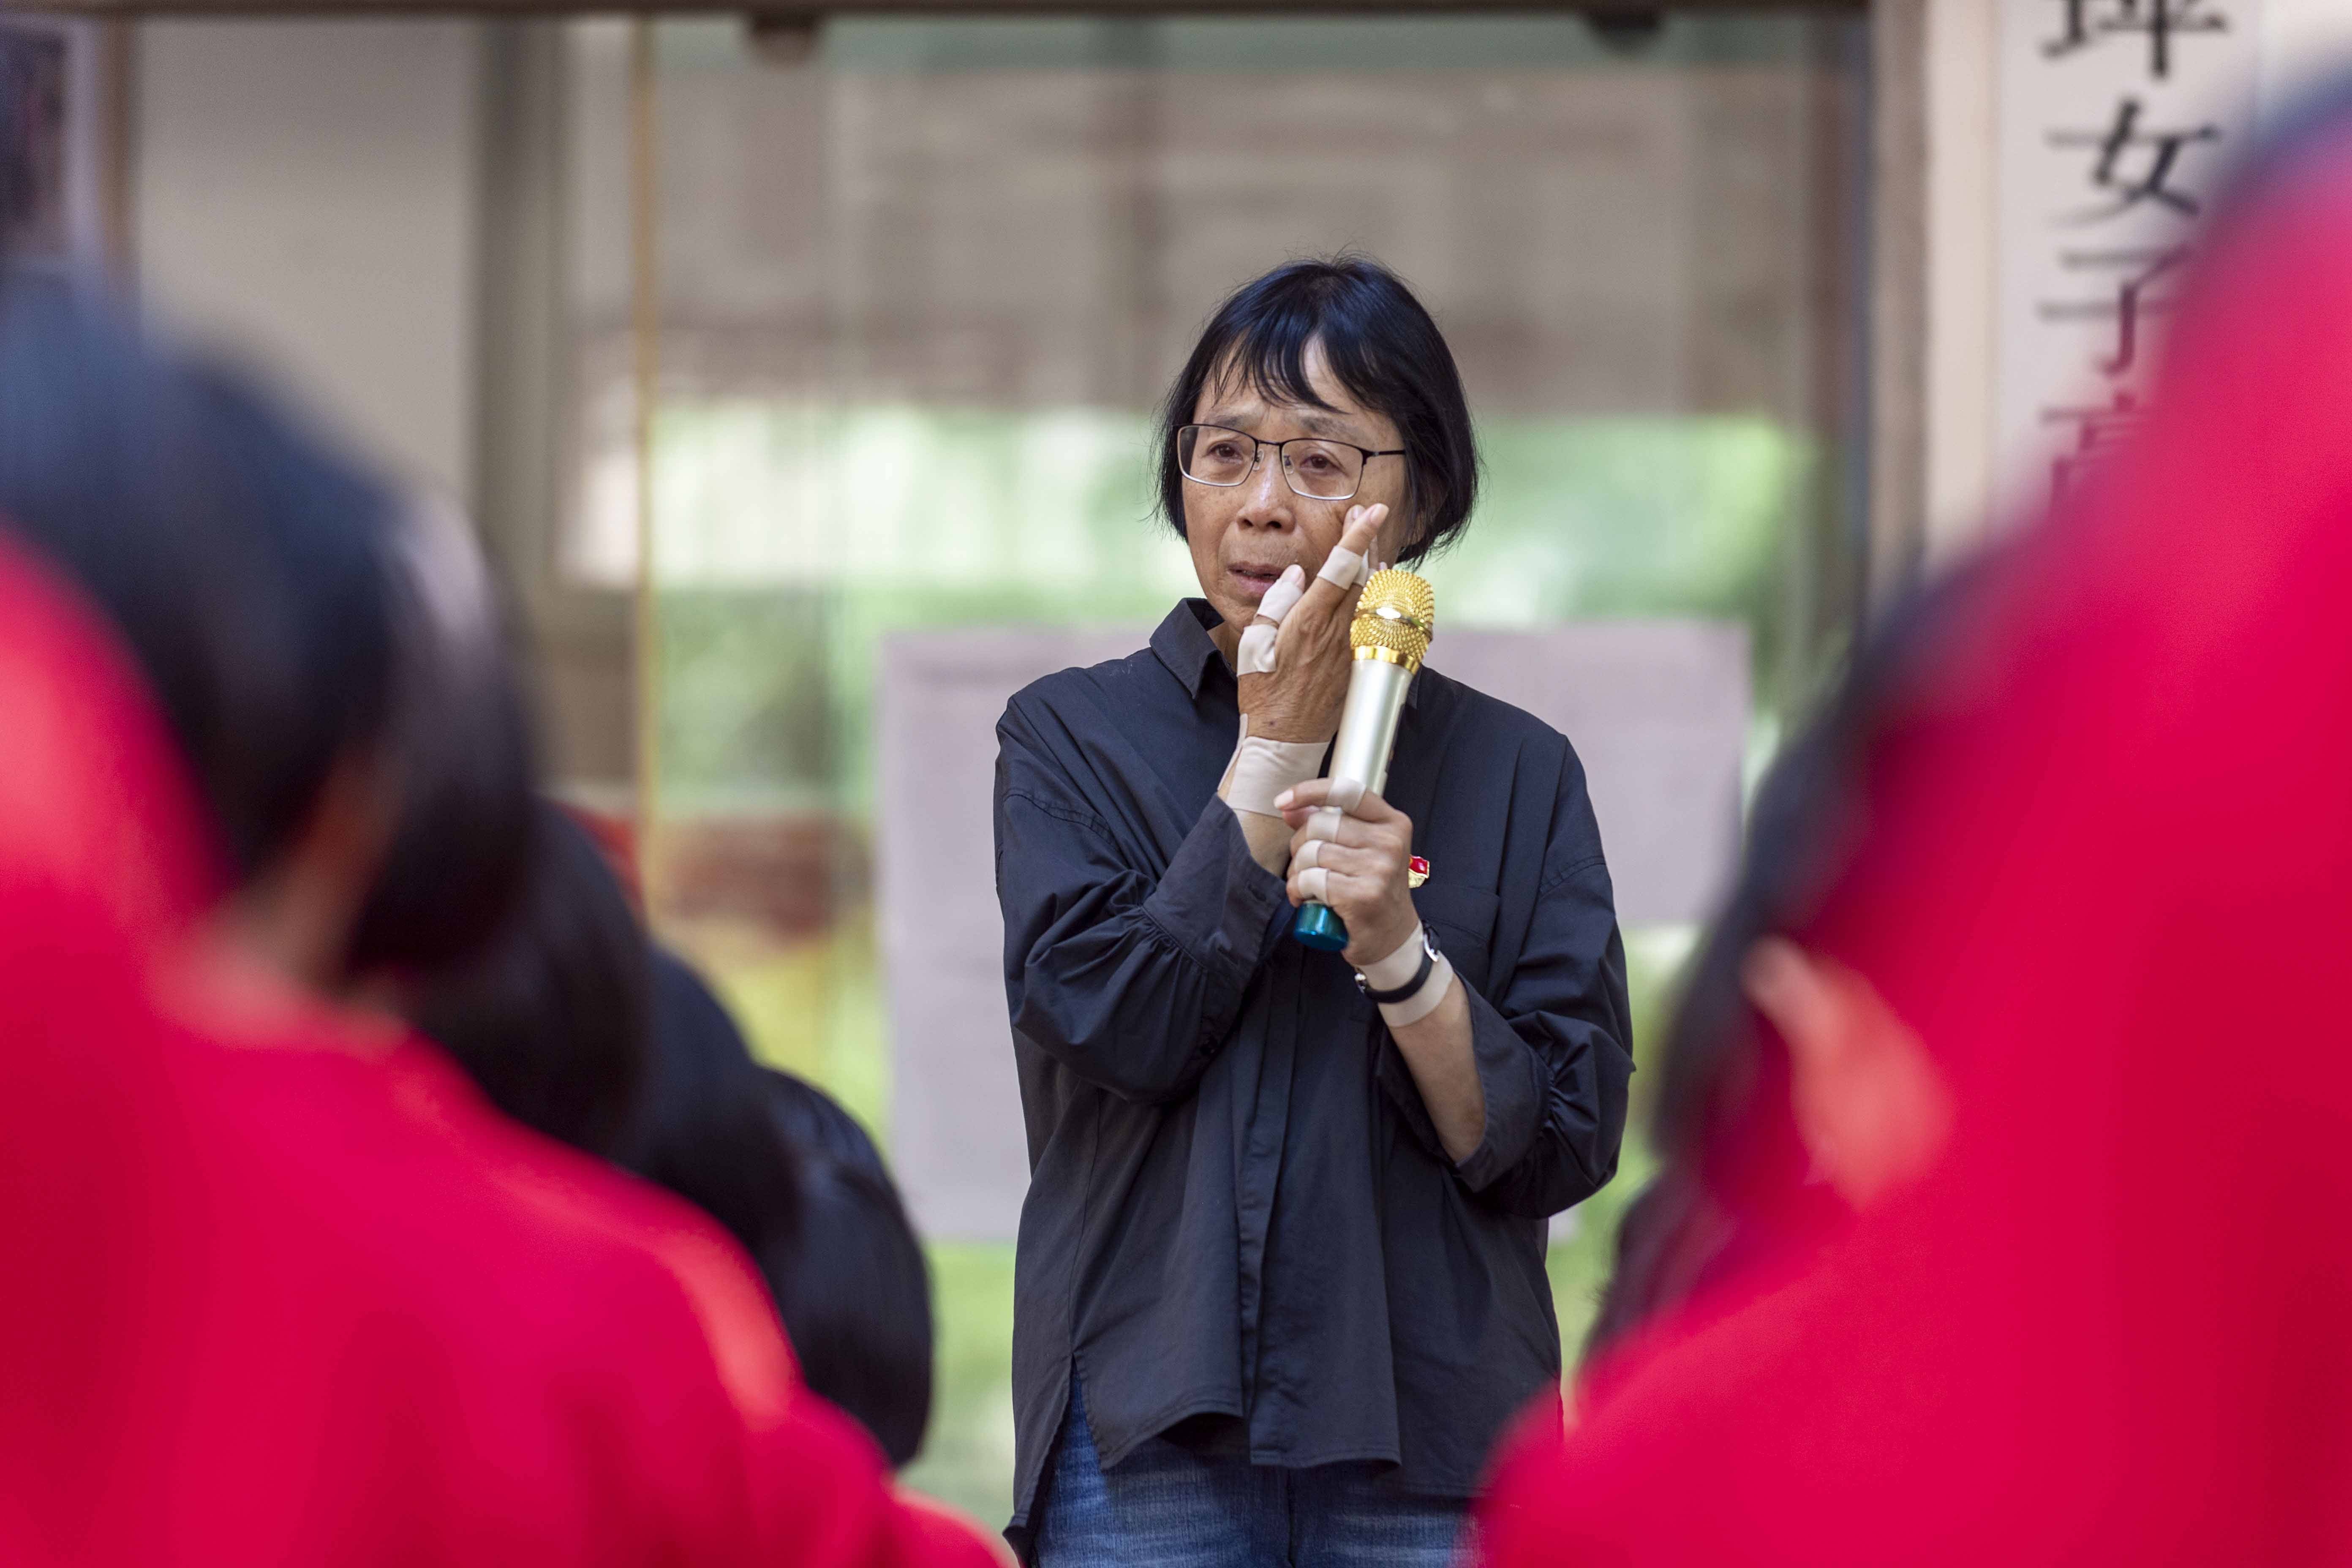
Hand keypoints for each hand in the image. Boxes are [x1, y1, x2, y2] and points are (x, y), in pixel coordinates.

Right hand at [1237, 506, 1383, 743]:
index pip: (1339, 567)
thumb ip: (1275, 604)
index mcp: (1307, 620)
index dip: (1357, 535)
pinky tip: (1378, 593)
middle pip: (1363, 576)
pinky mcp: (1359, 666)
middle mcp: (1335, 632)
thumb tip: (1295, 574)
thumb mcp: (1253, 644)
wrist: (1283, 741)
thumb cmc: (1262, 693)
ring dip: (1377, 571)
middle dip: (1368, 542)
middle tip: (1369, 517)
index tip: (1371, 511)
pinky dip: (1380, 604)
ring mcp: (1352, 649)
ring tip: (1374, 551)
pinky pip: (1378, 626)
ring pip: (1375, 599)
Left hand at [1276, 778, 1418, 966]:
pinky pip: (1311, 880)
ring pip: (1312, 853)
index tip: (1283, 801)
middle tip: (1302, 865)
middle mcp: (1390, 842)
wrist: (1393, 939)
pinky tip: (1305, 899)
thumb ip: (1328, 826)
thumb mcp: (1359, 852)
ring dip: (1297, 872)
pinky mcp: (1363, 896)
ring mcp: (1379, 869)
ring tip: (1305, 886)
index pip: (1348, 791)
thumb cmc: (1373, 891)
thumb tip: (1289, 807)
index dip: (1310, 791)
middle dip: (1299, 845)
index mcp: (1392, 823)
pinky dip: (1298, 890)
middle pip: (1320, 824)